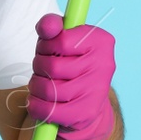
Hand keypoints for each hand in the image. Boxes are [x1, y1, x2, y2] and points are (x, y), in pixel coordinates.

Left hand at [27, 13, 116, 139]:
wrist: (86, 103)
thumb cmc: (69, 64)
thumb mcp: (60, 40)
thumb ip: (51, 26)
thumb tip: (47, 26)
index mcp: (101, 40)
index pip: (61, 40)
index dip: (45, 45)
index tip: (49, 49)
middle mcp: (104, 65)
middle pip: (52, 65)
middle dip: (38, 67)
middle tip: (44, 69)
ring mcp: (97, 91)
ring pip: (48, 89)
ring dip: (36, 87)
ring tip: (41, 85)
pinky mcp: (86, 113)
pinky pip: (49, 110)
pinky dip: (36, 107)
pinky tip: (38, 102)